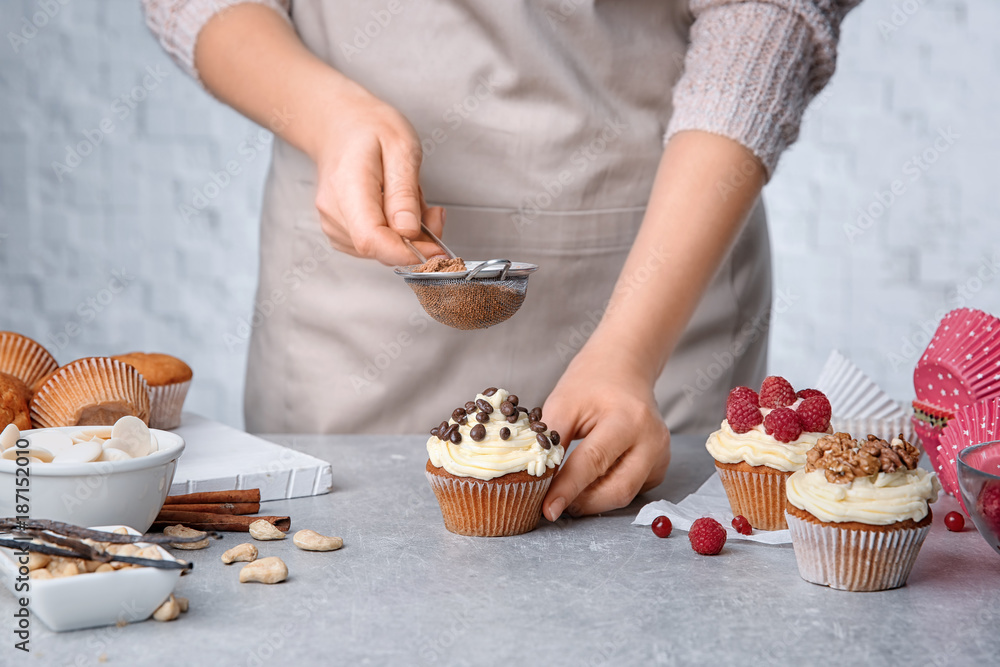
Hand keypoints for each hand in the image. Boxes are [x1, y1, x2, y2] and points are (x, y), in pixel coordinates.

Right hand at [311, 88, 444, 264]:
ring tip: (408, 198)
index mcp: (348, 186)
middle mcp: (334, 211)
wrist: (340, 124)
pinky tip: (397, 209)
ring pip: (381, 250)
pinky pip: (376, 246)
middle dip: (416, 240)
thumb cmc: (371, 129)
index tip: (436, 251)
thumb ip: (404, 193)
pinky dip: (395, 235)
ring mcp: (333, 223)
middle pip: (380, 248)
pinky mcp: (339, 232)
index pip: (371, 239)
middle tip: (433, 211)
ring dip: (407, 235)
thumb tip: (408, 232)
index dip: (406, 253)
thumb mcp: (401, 148)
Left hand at [541, 340, 670, 519]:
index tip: (547, 509)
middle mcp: (652, 439)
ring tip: (568, 491)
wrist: (624, 367)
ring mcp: (661, 454)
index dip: (568, 489)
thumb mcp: (564, 403)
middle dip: (582, 502)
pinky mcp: (660, 465)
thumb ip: (551, 443)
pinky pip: (632, 489)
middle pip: (617, 489)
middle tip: (554, 502)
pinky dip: (607, 490)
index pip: (593, 462)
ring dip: (593, 499)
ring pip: (625, 494)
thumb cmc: (591, 382)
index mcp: (628, 419)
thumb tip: (535, 479)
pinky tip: (592, 479)